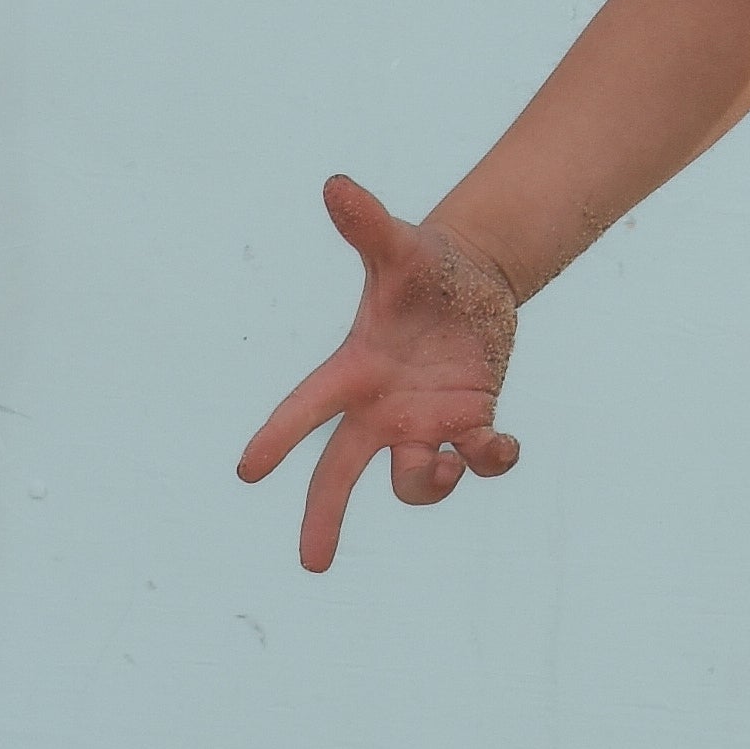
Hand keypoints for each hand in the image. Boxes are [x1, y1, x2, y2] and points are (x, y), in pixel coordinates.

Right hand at [236, 174, 523, 575]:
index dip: (278, 437)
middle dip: (324, 517)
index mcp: (356, 369)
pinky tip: (502, 443)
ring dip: (429, 484)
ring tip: (453, 461)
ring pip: (413, 480)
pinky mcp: (468, 425)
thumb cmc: (425, 263)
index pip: (308, 407)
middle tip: (312, 564)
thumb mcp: (400, 246)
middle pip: (341, 472)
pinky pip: (477, 462)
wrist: (472, 279)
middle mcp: (383, 407)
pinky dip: (490, 460)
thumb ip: (367, 225)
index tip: (247, 471)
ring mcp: (424, 423)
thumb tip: (336, 184)